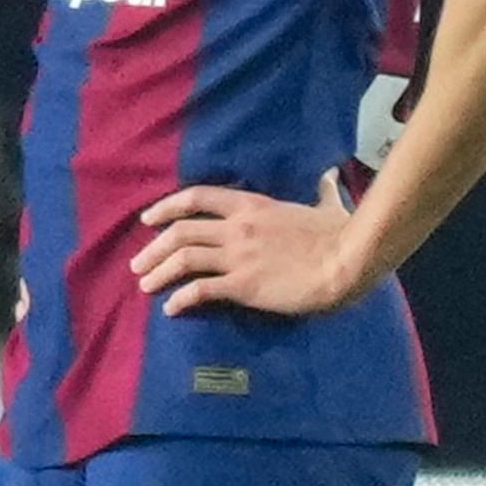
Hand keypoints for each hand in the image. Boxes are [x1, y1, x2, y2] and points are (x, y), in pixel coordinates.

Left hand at [131, 173, 374, 318]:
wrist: (348, 260)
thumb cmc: (340, 234)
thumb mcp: (328, 205)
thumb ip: (322, 191)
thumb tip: (329, 175)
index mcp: (252, 205)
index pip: (197, 198)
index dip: (167, 207)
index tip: (148, 218)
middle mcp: (237, 227)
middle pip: (180, 231)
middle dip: (153, 248)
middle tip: (137, 265)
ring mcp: (238, 256)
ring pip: (184, 259)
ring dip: (159, 272)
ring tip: (145, 286)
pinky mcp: (244, 285)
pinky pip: (201, 290)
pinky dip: (180, 299)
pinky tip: (171, 309)